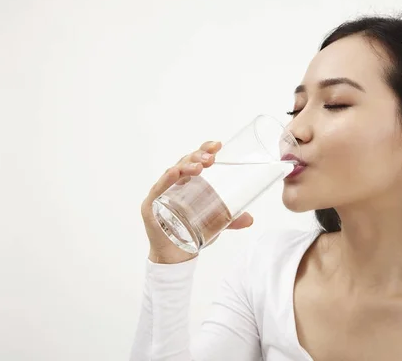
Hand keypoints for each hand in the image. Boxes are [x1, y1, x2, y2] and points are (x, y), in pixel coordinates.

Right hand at [141, 141, 253, 263]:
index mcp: (189, 182)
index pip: (195, 160)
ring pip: (173, 172)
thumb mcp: (216, 224)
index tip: (218, 145)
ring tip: (200, 166)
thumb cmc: (191, 233)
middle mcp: (174, 184)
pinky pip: (158, 189)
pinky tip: (174, 173)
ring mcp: (161, 193)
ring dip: (186, 166)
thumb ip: (232, 220)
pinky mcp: (151, 205)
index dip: (205, 149)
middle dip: (198, 156)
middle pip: (185, 163)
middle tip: (211, 158)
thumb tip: (250, 219)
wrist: (176, 257)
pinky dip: (166, 180)